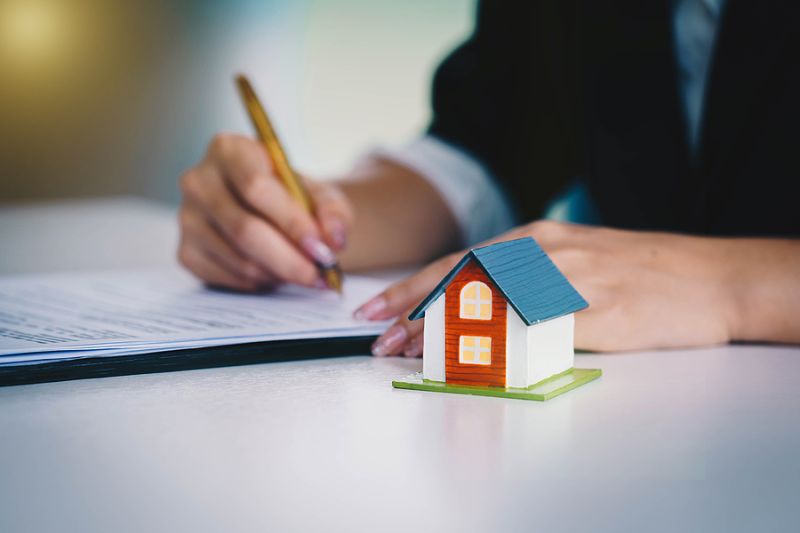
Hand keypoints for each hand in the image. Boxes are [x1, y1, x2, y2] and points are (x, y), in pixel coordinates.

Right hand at [178, 133, 353, 290]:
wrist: (266, 210)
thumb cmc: (292, 196)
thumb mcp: (320, 193)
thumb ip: (333, 212)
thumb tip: (333, 239)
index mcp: (229, 149)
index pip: (256, 187)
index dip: (291, 222)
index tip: (322, 248)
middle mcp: (198, 180)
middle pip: (244, 228)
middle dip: (289, 259)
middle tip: (320, 275)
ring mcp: (187, 218)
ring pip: (238, 258)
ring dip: (279, 273)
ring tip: (304, 273)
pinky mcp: (185, 251)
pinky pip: (228, 277)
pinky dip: (260, 283)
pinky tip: (276, 274)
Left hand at [357, 220, 743, 354]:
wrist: (710, 277)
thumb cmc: (637, 270)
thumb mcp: (572, 260)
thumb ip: (523, 277)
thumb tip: (470, 304)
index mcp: (537, 240)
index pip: (460, 263)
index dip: (413, 287)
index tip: (377, 309)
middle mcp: (547, 254)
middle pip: (465, 282)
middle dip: (414, 311)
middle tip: (377, 338)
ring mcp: (573, 282)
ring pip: (492, 305)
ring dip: (445, 331)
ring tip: (410, 354)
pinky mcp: (601, 315)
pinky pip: (538, 333)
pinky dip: (501, 346)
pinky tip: (472, 362)